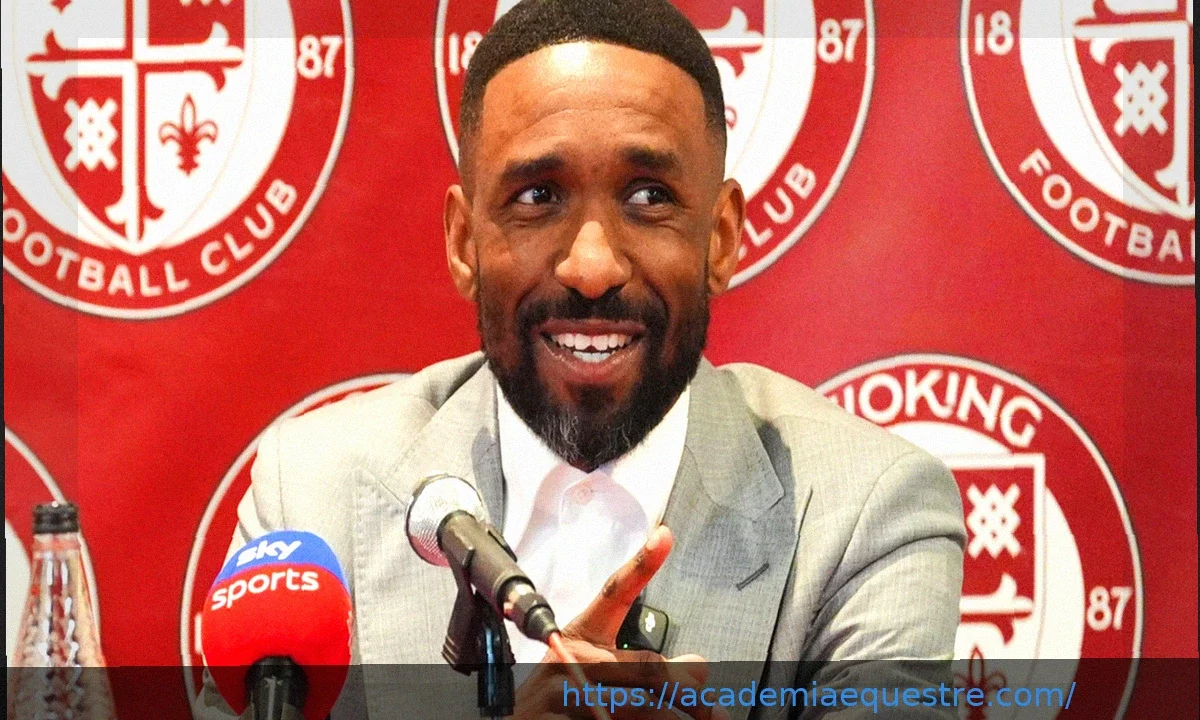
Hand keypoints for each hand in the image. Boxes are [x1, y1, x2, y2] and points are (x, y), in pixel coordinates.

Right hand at [511, 526, 728, 719]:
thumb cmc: (559, 699)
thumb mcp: (592, 671)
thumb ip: (641, 667)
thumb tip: (699, 666)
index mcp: (580, 636)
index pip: (614, 593)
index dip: (641, 564)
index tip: (664, 535)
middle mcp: (570, 661)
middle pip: (645, 669)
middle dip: (685, 691)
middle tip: (710, 710)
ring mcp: (562, 696)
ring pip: (638, 709)